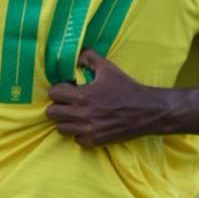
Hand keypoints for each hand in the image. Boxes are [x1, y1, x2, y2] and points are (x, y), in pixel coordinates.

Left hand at [46, 50, 168, 146]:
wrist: (146, 110)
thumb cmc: (126, 88)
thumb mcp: (108, 67)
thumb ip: (89, 58)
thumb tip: (76, 56)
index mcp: (82, 95)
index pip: (53, 94)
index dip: (58, 90)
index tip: (66, 89)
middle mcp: (82, 114)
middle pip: (52, 113)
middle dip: (57, 105)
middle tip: (67, 102)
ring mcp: (88, 129)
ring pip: (60, 128)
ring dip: (65, 120)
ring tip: (75, 114)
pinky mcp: (95, 141)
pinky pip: (76, 139)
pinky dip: (78, 133)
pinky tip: (87, 125)